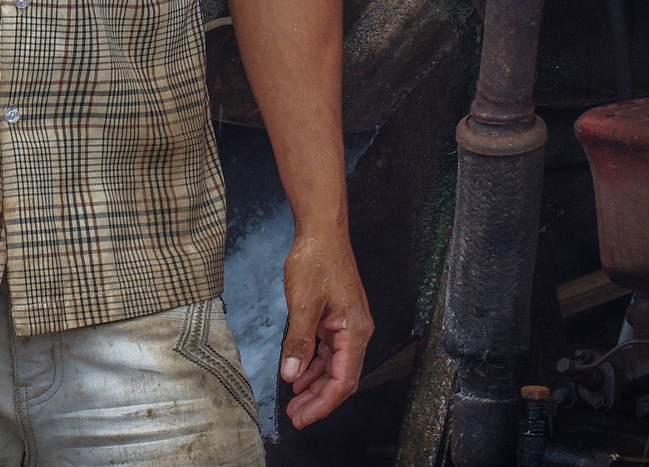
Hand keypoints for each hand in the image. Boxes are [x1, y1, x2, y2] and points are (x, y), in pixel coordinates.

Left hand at [279, 228, 372, 428]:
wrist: (321, 232)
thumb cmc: (317, 261)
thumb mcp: (303, 304)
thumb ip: (299, 342)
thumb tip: (292, 374)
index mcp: (355, 331)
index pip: (342, 380)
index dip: (323, 403)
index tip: (303, 417)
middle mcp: (356, 332)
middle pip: (340, 378)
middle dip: (318, 399)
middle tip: (296, 416)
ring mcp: (347, 326)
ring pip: (334, 366)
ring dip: (315, 385)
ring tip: (294, 402)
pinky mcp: (337, 319)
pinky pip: (329, 351)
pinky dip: (314, 365)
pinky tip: (299, 375)